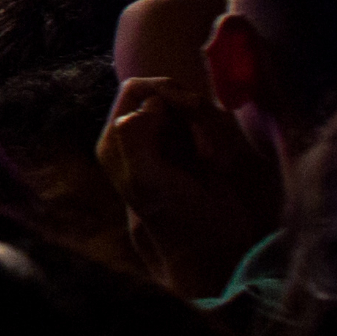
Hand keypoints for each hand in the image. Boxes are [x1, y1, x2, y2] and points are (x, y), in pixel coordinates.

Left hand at [97, 76, 282, 301]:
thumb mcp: (147, 181)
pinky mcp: (194, 150)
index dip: (166, 90)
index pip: (136, 89)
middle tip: (207, 145)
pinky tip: (219, 165)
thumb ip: (136, 139)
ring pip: (191, 106)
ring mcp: (168, 142)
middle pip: (167, 92)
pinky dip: (219, 137)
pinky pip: (209, 123)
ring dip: (209, 127)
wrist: (214, 247)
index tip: (192, 108)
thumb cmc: (178, 217)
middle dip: (193, 111)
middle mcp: (138, 137)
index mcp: (117, 141)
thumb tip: (148, 104)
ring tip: (213, 162)